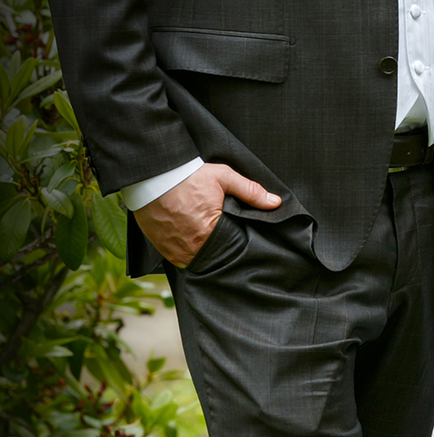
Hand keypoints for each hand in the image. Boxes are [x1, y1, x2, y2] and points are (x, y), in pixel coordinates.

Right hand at [133, 162, 281, 268]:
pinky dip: (186, 252)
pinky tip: (190, 238)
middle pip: (214, 257)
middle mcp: (191, 248)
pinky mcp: (162, 249)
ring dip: (202, 252)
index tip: (237, 237)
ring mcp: (174, 251)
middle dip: (220, 250)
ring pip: (196, 260)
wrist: (154, 176)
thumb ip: (251, 192)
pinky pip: (179, 259)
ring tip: (205, 238)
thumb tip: (276, 203)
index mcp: (210, 233)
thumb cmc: (190, 177)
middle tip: (224, 238)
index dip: (236, 243)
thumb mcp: (224, 178)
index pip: (232, 249)